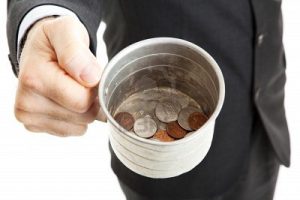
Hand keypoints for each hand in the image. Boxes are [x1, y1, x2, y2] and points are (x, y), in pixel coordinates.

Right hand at [15, 16, 105, 136]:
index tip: (88, 73)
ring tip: (73, 88)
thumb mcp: (67, 31)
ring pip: (80, 126)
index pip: (83, 101)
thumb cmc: (55, 40)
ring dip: (85, 109)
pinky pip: (73, 131)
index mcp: (34, 79)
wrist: (39, 50)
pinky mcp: (36, 126)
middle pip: (83, 116)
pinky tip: (68, 100)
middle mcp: (27, 102)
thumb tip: (89, 76)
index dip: (94, 88)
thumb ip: (76, 51)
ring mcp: (30, 117)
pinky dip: (77, 118)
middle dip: (91, 98)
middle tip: (82, 80)